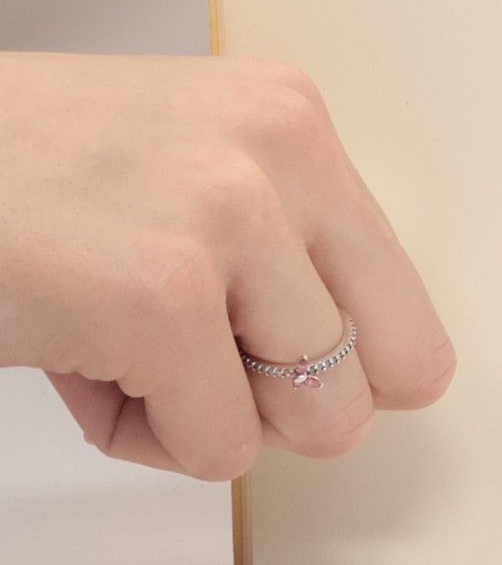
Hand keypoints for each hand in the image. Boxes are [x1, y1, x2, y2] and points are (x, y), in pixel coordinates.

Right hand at [0, 54, 454, 478]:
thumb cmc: (14, 179)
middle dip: (295, 405)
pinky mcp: (164, 298)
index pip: (401, 293)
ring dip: (210, 417)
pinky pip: (218, 447)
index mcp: (291, 117)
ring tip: (122, 352)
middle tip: (199, 372)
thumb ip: (279, 248)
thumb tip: (395, 382)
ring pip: (314, 417)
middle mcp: (281, 153)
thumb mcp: (180, 166)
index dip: (360, 365)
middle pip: (386, 367)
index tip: (305, 380)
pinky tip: (73, 365)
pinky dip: (143, 438)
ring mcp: (229, 221)